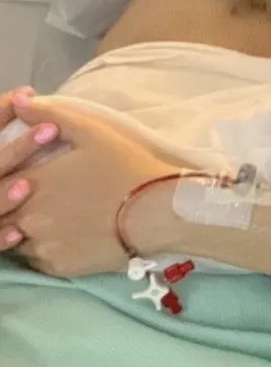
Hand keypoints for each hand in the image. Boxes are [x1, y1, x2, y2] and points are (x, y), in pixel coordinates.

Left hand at [1, 96, 173, 275]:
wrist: (159, 213)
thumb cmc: (127, 168)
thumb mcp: (93, 132)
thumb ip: (50, 114)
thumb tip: (19, 99)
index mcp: (32, 182)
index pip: (1, 181)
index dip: (12, 179)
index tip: (29, 178)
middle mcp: (28, 216)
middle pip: (4, 214)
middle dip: (13, 206)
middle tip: (38, 199)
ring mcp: (42, 245)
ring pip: (16, 239)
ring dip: (26, 229)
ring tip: (50, 219)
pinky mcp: (59, 267)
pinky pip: (38, 260)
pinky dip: (44, 249)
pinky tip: (63, 237)